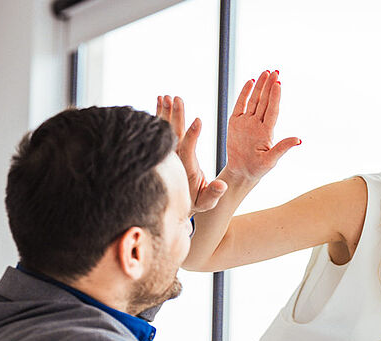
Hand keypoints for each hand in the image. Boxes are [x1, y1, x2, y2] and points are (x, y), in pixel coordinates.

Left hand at [156, 95, 227, 212]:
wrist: (174, 204)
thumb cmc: (195, 201)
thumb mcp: (207, 202)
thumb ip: (214, 193)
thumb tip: (222, 185)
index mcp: (185, 168)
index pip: (187, 149)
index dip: (192, 135)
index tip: (197, 120)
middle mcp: (173, 159)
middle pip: (174, 135)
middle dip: (176, 116)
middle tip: (177, 99)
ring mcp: (167, 153)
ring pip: (164, 129)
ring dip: (165, 112)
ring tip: (166, 96)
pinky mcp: (163, 149)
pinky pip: (159, 129)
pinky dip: (159, 114)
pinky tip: (160, 100)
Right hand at [224, 69, 301, 183]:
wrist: (242, 172)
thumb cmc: (258, 168)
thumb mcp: (271, 160)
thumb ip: (282, 148)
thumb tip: (298, 140)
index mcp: (267, 132)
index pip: (272, 110)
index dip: (275, 97)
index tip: (279, 83)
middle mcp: (258, 124)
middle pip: (265, 101)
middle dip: (270, 86)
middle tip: (275, 71)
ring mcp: (247, 122)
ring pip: (254, 100)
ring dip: (260, 86)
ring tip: (265, 73)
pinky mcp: (235, 122)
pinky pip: (240, 105)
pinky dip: (244, 93)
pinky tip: (250, 82)